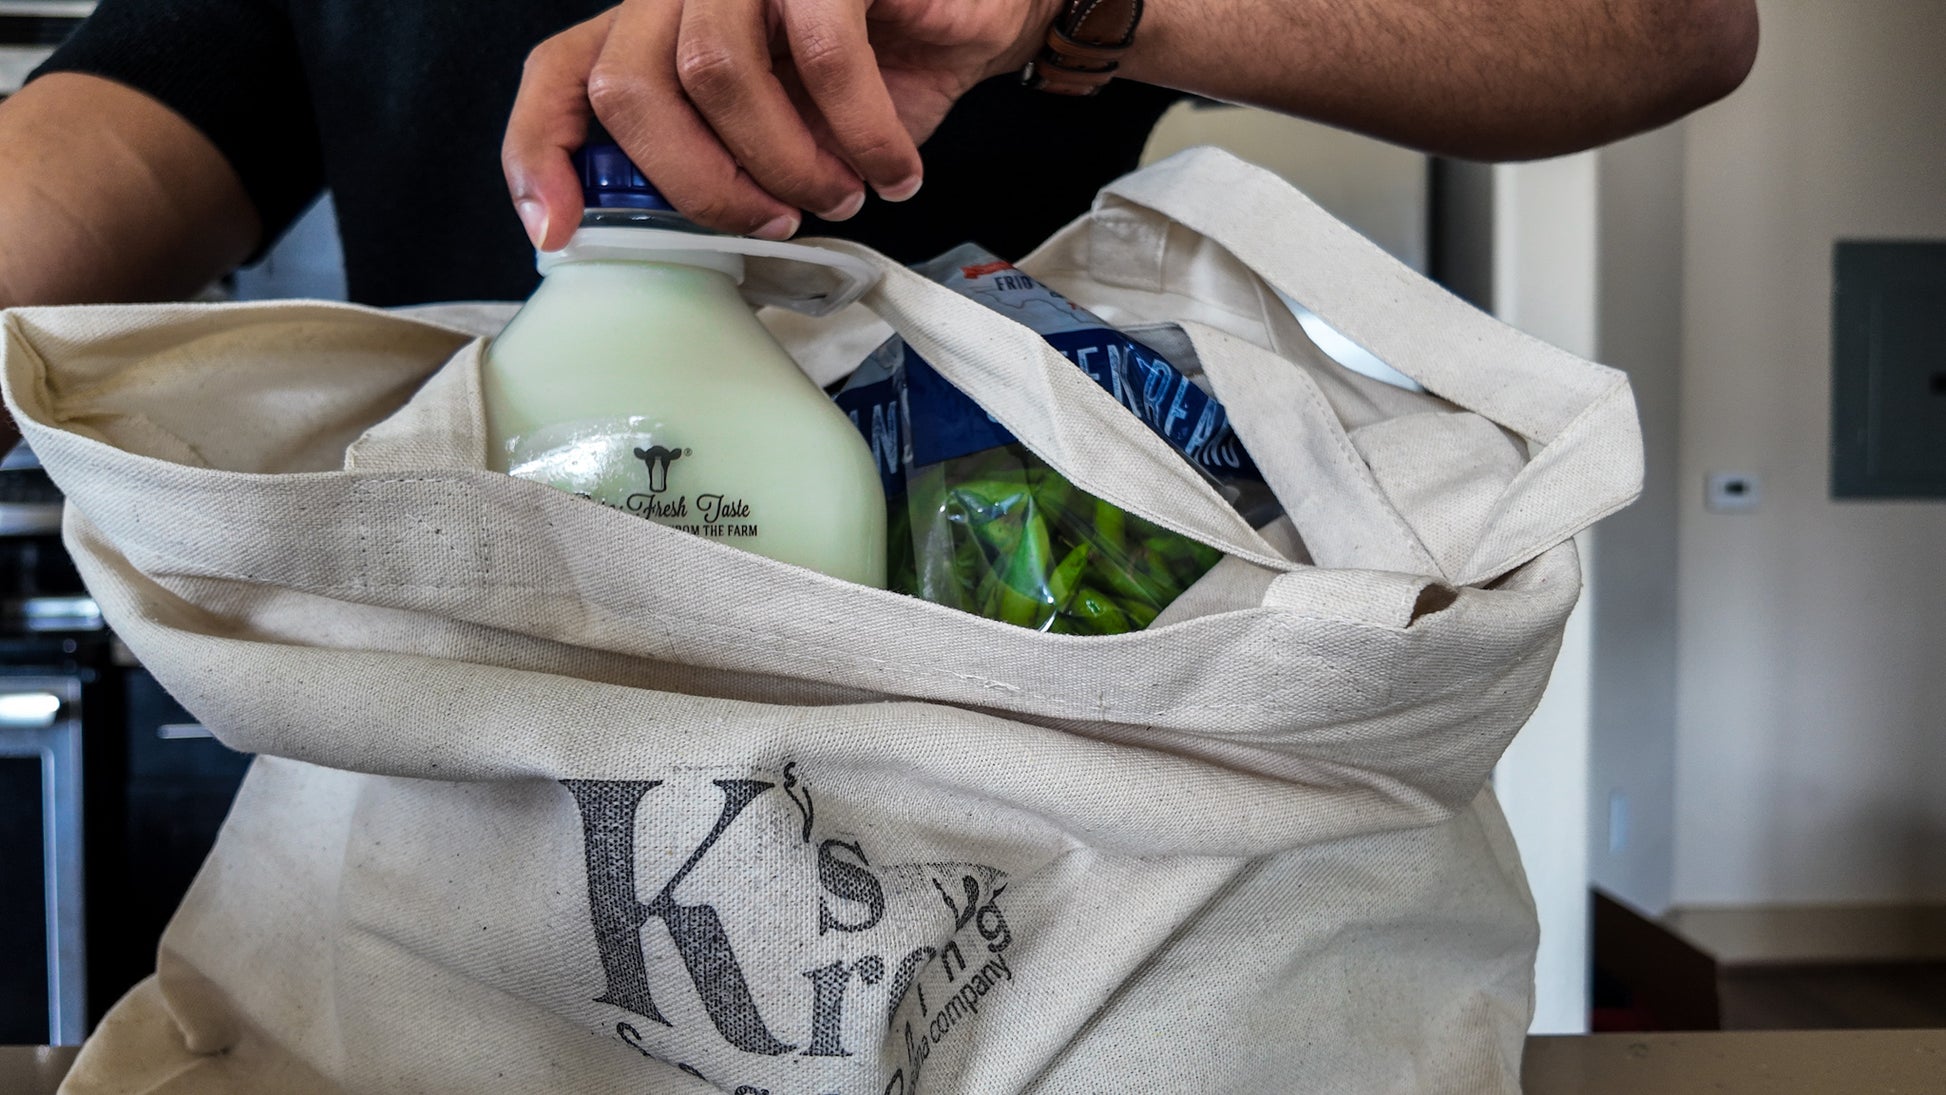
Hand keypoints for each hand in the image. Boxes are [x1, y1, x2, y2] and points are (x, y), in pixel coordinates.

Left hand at [503, 0, 1060, 246]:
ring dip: (786, 161)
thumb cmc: (874, 74)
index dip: (539, 153)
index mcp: (656, 29)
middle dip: (698, 185)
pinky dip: (865, 132)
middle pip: (630, 86)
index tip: (559, 232)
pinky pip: (823, 54)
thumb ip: (716, 162)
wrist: (975, 13)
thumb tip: (672, 240)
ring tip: (842, 192)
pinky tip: (893, 167)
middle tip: (771, 224)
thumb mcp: (780, 134)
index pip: (561, 74)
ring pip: (715, 71)